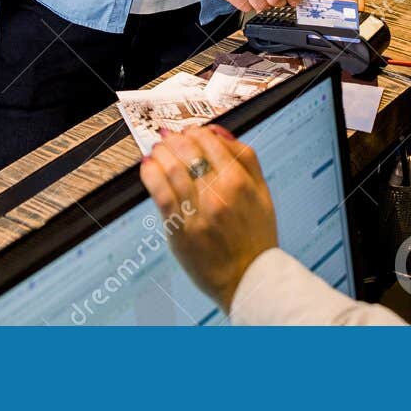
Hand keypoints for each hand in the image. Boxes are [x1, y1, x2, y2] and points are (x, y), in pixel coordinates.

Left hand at [140, 125, 277, 312]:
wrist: (248, 279)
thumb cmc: (256, 237)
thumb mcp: (262, 193)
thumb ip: (245, 158)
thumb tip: (218, 131)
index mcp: (240, 182)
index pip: (210, 142)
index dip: (195, 132)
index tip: (189, 132)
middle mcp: (218, 194)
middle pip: (188, 152)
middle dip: (175, 139)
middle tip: (168, 138)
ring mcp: (197, 213)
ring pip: (172, 169)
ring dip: (160, 153)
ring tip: (157, 150)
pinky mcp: (180, 230)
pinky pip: (160, 194)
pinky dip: (150, 175)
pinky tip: (147, 166)